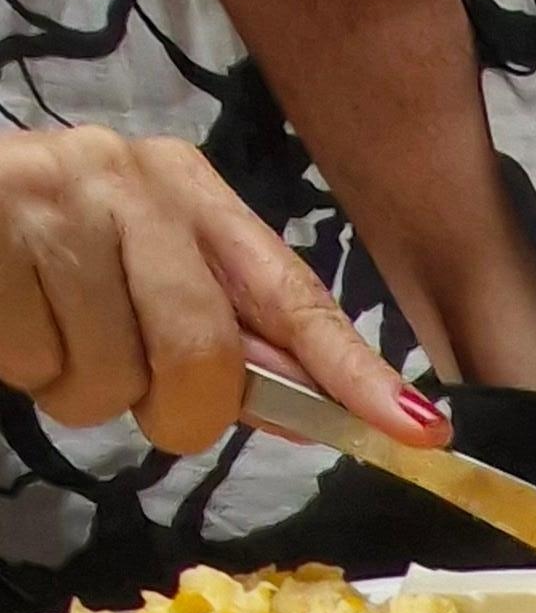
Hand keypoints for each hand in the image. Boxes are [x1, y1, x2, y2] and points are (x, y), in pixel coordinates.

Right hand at [0, 125, 442, 458]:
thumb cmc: (50, 251)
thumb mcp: (144, 275)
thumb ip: (226, 338)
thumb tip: (313, 411)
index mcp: (190, 193)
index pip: (293, 298)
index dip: (354, 374)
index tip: (418, 430)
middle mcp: (134, 182)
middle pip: (202, 360)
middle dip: (171, 410)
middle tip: (130, 383)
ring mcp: (60, 200)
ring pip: (113, 380)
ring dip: (84, 393)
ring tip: (56, 335)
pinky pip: (41, 367)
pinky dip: (27, 371)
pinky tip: (16, 320)